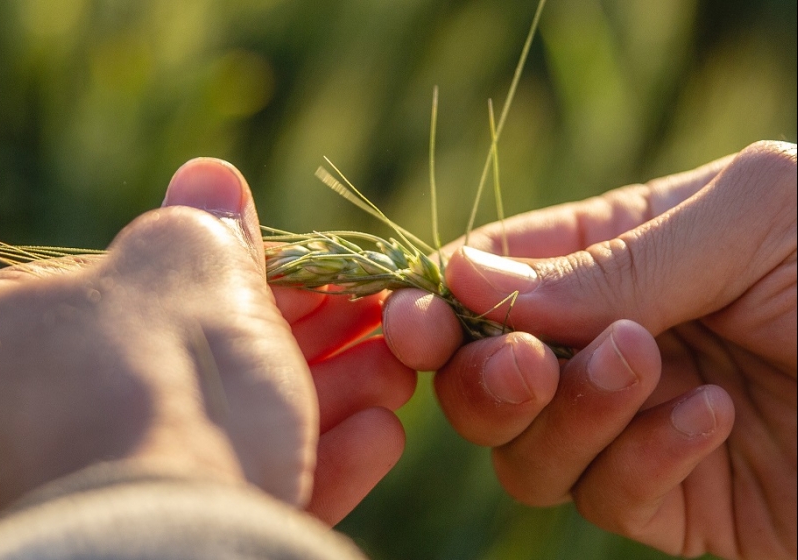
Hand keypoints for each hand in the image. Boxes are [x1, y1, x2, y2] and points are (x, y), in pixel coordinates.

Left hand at [0, 158, 412, 535]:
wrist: (168, 547)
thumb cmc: (166, 377)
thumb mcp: (189, 270)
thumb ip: (206, 226)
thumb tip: (211, 174)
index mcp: (27, 339)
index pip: (161, 295)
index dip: (261, 280)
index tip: (333, 279)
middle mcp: (57, 420)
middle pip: (214, 368)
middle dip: (316, 343)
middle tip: (385, 323)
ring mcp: (114, 485)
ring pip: (243, 436)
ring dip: (334, 400)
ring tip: (399, 375)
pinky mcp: (174, 541)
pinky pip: (249, 495)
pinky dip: (320, 464)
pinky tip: (381, 438)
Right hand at [382, 140, 796, 558]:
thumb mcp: (745, 220)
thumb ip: (605, 262)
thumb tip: (464, 275)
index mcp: (623, 256)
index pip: (498, 276)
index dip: (443, 298)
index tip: (413, 316)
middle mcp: (617, 340)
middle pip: (488, 373)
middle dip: (483, 373)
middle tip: (517, 365)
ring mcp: (638, 426)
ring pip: (530, 445)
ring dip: (568, 414)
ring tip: (642, 367)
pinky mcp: (675, 504)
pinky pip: (607, 496)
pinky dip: (643, 459)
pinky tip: (713, 418)